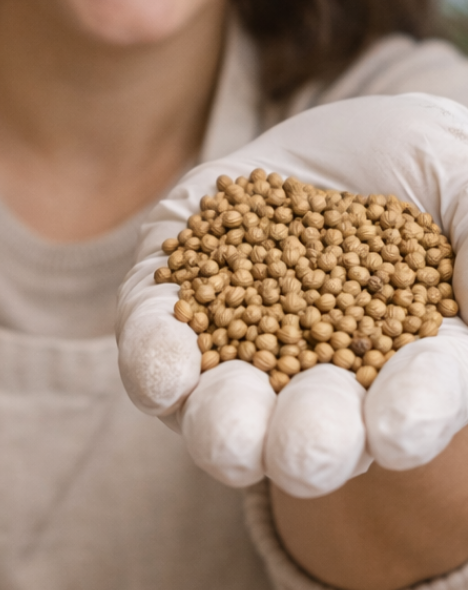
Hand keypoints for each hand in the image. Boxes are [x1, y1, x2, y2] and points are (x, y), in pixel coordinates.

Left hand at [118, 93, 467, 498]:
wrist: (337, 145)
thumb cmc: (423, 171)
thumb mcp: (462, 183)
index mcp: (408, 368)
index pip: (412, 404)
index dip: (409, 415)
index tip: (397, 431)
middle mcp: (319, 383)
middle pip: (310, 438)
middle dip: (308, 443)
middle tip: (309, 445)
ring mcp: (240, 353)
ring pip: (222, 417)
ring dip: (224, 421)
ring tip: (230, 407)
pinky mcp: (174, 310)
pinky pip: (152, 350)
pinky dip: (154, 357)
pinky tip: (166, 355)